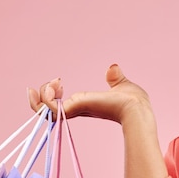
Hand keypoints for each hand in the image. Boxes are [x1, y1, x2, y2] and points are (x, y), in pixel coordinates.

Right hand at [27, 64, 151, 123]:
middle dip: (42, 95)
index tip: (57, 81)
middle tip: (54, 82)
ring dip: (41, 96)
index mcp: (85, 105)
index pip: (58, 105)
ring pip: (44, 110)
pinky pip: (49, 109)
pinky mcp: (75, 108)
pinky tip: (53, 87)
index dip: (51, 94)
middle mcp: (77, 109)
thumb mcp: (120, 85)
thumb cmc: (134, 102)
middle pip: (46, 110)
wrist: (137, 108)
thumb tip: (113, 67)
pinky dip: (45, 100)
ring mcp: (75, 110)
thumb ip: (114, 78)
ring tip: (53, 83)